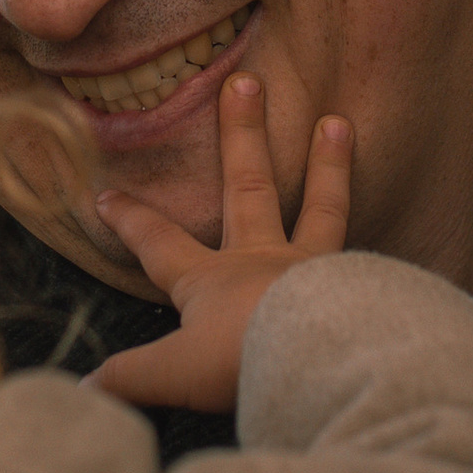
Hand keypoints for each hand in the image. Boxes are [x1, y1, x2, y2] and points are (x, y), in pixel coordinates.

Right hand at [87, 78, 353, 412]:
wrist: (319, 359)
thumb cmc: (242, 359)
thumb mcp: (174, 374)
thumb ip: (130, 379)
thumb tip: (83, 390)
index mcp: (210, 280)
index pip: (159, 243)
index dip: (131, 220)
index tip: (108, 192)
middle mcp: (262, 260)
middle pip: (247, 186)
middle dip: (241, 134)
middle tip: (247, 81)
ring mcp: (314, 269)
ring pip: (321, 206)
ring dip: (328, 165)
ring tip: (339, 122)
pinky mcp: (358, 288)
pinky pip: (369, 260)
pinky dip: (378, 254)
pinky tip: (389, 250)